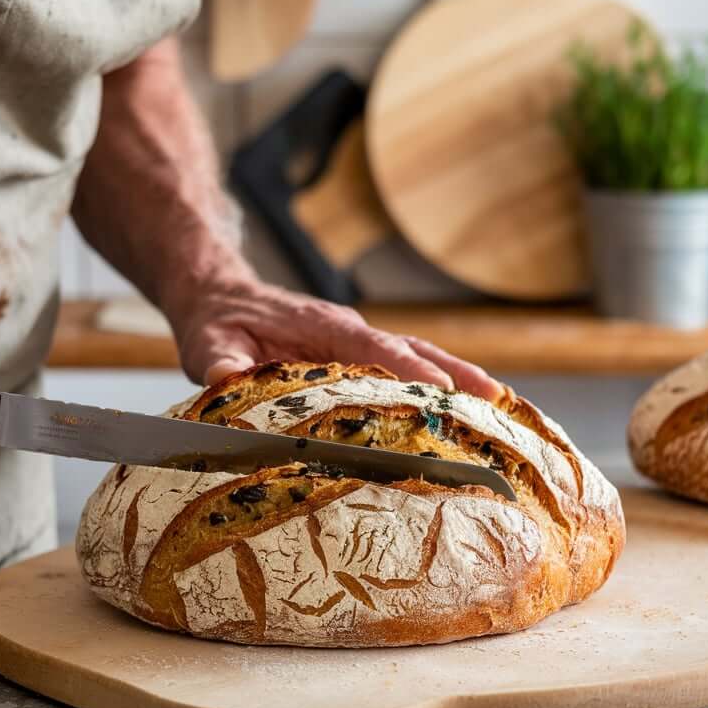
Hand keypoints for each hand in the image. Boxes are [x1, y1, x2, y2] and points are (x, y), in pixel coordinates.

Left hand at [168, 279, 504, 400]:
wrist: (219, 296)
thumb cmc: (217, 323)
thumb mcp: (207, 342)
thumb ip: (218, 361)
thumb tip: (226, 377)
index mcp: (320, 327)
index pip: (371, 347)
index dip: (405, 368)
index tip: (437, 389)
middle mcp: (349, 331)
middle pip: (412, 350)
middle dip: (453, 374)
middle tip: (493, 402)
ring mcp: (359, 342)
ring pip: (420, 357)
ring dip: (458, 379)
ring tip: (500, 408)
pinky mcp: (360, 357)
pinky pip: (408, 368)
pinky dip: (441, 386)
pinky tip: (468, 411)